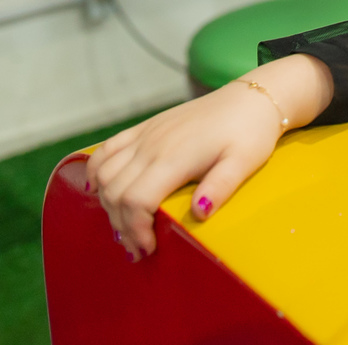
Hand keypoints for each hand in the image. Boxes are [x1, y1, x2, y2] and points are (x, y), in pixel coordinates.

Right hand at [85, 53, 332, 259]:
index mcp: (175, 158)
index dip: (136, 230)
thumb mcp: (244, 162)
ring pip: (106, 173)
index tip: (149, 249)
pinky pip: (107, 149)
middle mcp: (152, 145)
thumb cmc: (250, 132)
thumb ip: (220, 187)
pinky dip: (96, 171)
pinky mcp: (146, 127)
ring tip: (125, 224)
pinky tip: (97, 189)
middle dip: (121, 225)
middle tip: (138, 247)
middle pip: (115, 192)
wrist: (251, 98)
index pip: (136, 201)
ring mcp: (146, 134)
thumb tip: (198, 214)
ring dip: (107, 203)